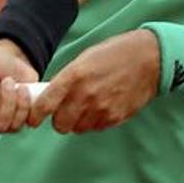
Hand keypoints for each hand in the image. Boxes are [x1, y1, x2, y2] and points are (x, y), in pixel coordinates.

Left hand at [27, 29, 159, 132]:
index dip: (35, 115)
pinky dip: (95, 121)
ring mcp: (102, 108)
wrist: (150, 59)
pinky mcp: (115, 118)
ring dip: (78, 121)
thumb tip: (51, 96)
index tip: (33, 119)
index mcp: (75, 75)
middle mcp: (86, 94)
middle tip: (65, 111)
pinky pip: (96, 127)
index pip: (46, 104)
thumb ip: (68, 78)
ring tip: (88, 106)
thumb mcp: (85, 58)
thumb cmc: (115, 54)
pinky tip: (102, 106)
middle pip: (60, 124)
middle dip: (60, 120)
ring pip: (78, 128)